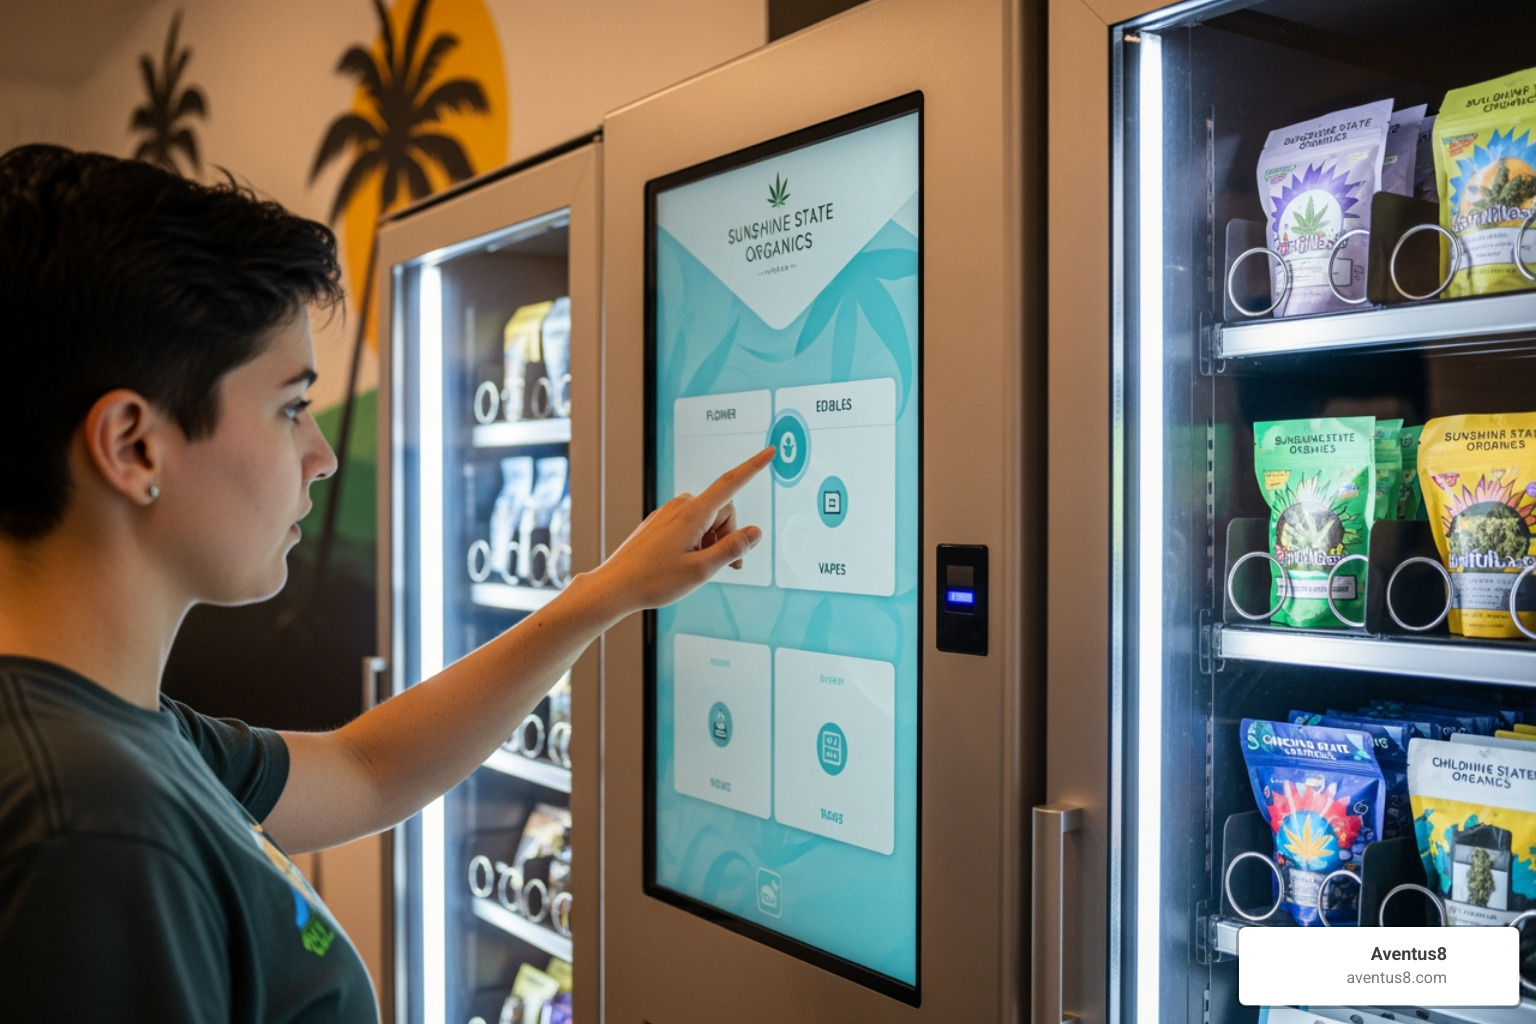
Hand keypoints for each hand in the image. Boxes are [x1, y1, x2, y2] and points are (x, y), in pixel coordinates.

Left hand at [591, 447, 773, 615]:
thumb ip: (732, 549)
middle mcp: (680, 506)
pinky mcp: (659, 522)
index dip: (753, 467)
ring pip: (705, 518)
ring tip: (698, 567)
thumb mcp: (701, 570)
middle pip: (722, 509)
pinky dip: (697, 540)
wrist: (614, 586)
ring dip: (712, 539)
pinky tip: (683, 562)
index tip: (769, 452)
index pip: (731, 483)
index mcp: (692, 514)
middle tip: (727, 566)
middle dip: (729, 534)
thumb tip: (755, 532)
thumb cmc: (654, 581)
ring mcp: (667, 513)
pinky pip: (689, 523)